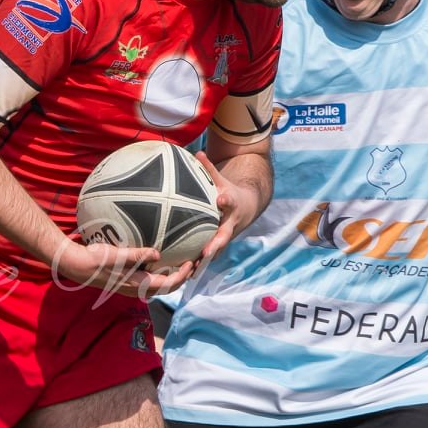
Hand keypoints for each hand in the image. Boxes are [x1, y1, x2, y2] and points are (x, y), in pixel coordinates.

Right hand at [49, 237, 191, 298]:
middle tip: (193, 264)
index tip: (191, 263)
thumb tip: (158, 254)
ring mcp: (131, 287)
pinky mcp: (126, 282)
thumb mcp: (115, 255)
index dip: (183, 275)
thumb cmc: (94, 259)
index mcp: (136, 284)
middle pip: (167, 288)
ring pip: (159, 286)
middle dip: (182, 278)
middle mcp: (136, 289)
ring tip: (182, 264)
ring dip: (173, 277)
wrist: (76, 266)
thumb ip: (136, 255)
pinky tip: (162, 262)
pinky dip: (161, 274)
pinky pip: (150, 281)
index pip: (167, 283)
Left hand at [193, 150, 261, 265]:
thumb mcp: (222, 181)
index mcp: (231, 207)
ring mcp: (225, 238)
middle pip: (223, 237)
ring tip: (192, 271)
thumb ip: (209, 169)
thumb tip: (197, 153)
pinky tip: (181, 275)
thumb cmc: (227, 192)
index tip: (221, 199)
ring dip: (205, 262)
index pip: (230, 202)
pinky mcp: (218, 247)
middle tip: (206, 252)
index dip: (226, 201)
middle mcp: (229, 225)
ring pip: (215, 253)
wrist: (246, 208)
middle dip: (215, 245)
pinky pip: (207, 258)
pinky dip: (197, 266)